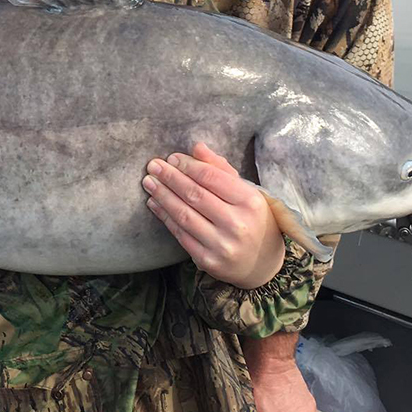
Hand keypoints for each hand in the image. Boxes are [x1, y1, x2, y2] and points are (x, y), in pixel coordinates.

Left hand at [142, 141, 284, 288]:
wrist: (263, 264)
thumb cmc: (254, 220)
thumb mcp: (247, 192)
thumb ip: (221, 169)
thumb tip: (197, 147)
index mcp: (250, 201)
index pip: (211, 177)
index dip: (188, 166)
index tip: (171, 158)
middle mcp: (237, 223)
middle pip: (195, 195)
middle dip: (170, 178)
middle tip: (152, 166)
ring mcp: (222, 245)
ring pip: (184, 215)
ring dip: (162, 196)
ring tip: (149, 182)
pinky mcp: (208, 261)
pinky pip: (181, 234)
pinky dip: (165, 217)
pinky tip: (155, 204)